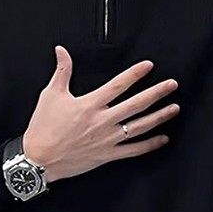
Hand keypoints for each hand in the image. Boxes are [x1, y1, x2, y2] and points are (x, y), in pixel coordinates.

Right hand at [22, 45, 179, 183]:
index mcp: (90, 105)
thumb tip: (62, 51)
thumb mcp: (50, 95)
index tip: (149, 66)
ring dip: (159, 117)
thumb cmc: (43, 128)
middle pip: (136, 105)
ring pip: (140, 127)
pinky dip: (150, 144)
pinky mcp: (107, 155)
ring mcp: (107, 139)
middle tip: (172, 85)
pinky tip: (162, 138)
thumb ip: (62, 71)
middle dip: (157, 93)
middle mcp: (102, 121)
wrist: (38, 159)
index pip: (118, 85)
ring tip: (174, 108)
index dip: (135, 74)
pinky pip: (134, 150)